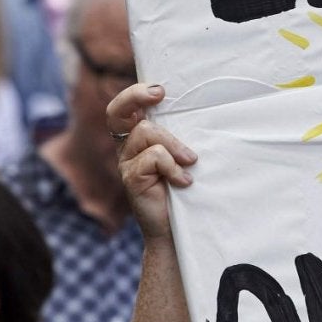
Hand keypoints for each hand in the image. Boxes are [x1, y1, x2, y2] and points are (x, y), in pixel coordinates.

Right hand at [109, 83, 196, 242]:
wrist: (177, 231)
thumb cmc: (186, 190)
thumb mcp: (184, 157)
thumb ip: (182, 136)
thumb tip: (204, 111)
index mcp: (138, 138)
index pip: (125, 108)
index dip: (135, 93)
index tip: (160, 90)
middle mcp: (127, 148)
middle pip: (117, 112)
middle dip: (135, 96)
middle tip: (159, 93)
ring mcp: (126, 164)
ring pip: (145, 133)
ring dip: (174, 144)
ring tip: (190, 162)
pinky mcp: (131, 180)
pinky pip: (153, 158)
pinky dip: (172, 166)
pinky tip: (184, 181)